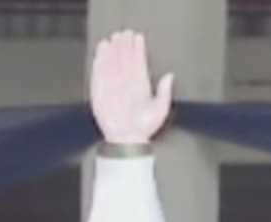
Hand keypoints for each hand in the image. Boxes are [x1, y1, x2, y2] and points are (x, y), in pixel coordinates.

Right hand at [90, 30, 174, 145]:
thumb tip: (170, 76)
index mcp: (140, 86)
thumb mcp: (160, 110)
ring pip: (112, 63)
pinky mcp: (100, 91)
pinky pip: (99, 72)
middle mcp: (126, 84)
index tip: (138, 37)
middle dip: (124, 46)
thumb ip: (164, 92)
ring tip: (113, 38)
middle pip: (125, 60)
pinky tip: (102, 49)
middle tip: (124, 32)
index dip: (138, 50)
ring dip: (112, 50)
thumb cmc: (144, 129)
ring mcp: (113, 86)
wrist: (127, 140)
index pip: (138, 64)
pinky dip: (100, 60)